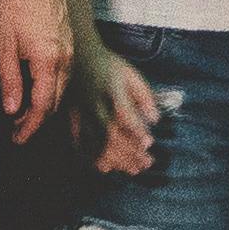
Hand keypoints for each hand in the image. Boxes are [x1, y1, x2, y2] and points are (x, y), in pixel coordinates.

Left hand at [0, 0, 77, 138]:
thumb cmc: (15, 3)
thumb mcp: (4, 44)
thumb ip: (9, 79)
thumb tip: (11, 110)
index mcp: (49, 61)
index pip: (44, 107)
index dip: (30, 127)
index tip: (18, 139)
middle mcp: (66, 58)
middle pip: (56, 101)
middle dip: (37, 120)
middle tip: (17, 131)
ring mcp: (70, 48)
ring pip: (61, 88)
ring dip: (44, 103)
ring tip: (22, 112)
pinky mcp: (68, 40)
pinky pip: (63, 73)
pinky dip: (50, 87)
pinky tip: (34, 87)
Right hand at [86, 50, 160, 173]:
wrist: (78, 59)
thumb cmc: (109, 67)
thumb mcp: (131, 74)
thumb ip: (144, 96)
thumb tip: (155, 119)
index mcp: (112, 93)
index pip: (124, 115)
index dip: (136, 131)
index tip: (149, 144)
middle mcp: (96, 107)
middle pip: (111, 135)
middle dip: (130, 153)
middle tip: (146, 164)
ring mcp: (82, 117)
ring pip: (96, 144)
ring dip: (116, 160)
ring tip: (133, 170)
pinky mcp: (72, 122)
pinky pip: (80, 145)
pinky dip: (92, 160)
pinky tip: (106, 168)